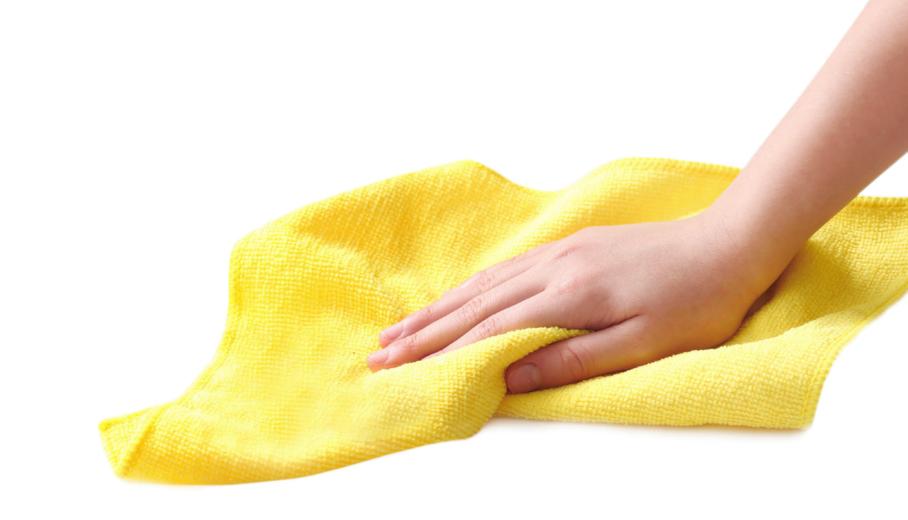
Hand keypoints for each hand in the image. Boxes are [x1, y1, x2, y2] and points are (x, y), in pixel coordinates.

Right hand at [366, 211, 783, 392]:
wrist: (727, 243)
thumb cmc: (695, 302)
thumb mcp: (643, 345)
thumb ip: (574, 360)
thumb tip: (511, 377)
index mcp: (571, 297)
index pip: (490, 331)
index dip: (443, 353)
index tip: (401, 370)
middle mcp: (554, 269)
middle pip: (474, 305)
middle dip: (423, 331)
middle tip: (379, 351)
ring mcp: (559, 253)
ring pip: (483, 283)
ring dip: (438, 307)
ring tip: (401, 326)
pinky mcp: (570, 246)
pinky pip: (506, 267)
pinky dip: (470, 286)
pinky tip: (456, 296)